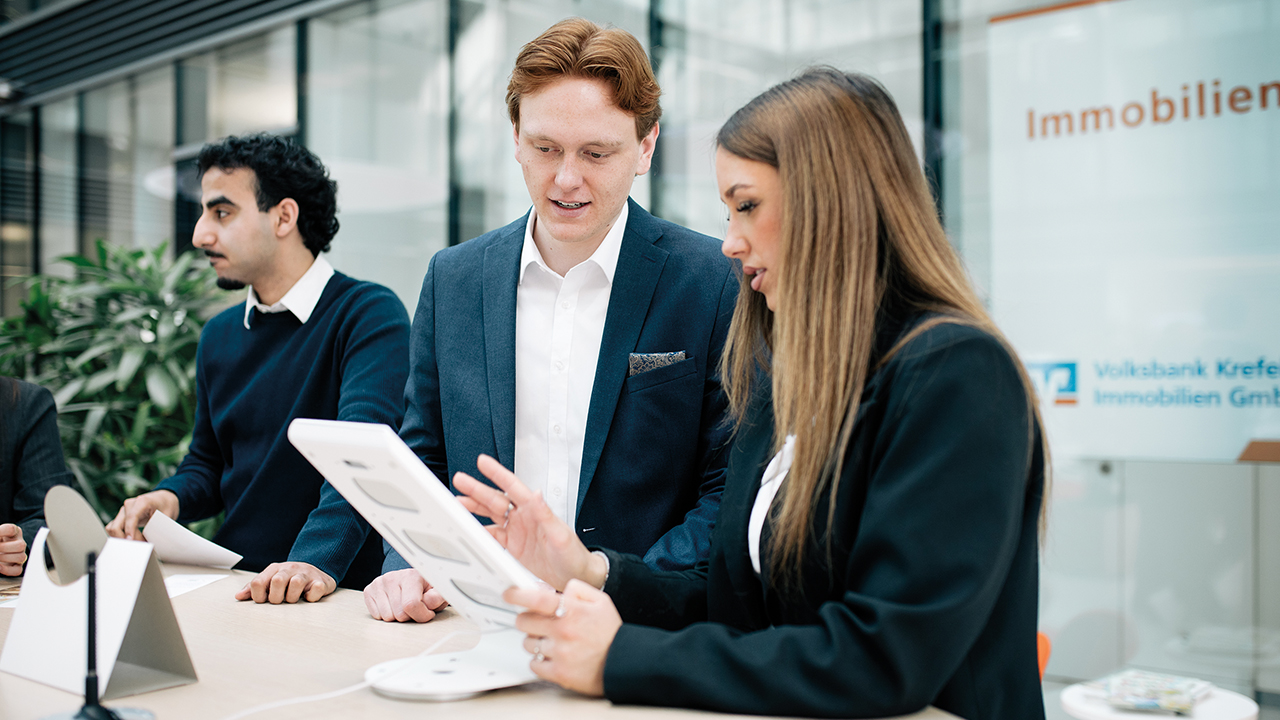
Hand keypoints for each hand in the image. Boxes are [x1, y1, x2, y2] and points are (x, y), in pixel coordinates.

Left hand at [0, 524, 25, 575]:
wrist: (0, 547)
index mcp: (13, 532)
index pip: (10, 529)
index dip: (1, 533)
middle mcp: (19, 542)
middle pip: (21, 545)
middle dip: (3, 548)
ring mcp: (20, 554)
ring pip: (21, 557)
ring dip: (5, 558)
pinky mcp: (17, 566)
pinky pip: (18, 570)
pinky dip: (7, 570)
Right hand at [105, 490, 179, 539]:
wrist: (163, 499)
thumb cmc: (165, 506)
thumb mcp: (167, 516)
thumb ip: (160, 527)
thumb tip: (153, 543)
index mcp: (142, 501)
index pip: (131, 517)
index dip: (129, 530)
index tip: (130, 541)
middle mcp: (129, 505)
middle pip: (117, 525)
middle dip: (126, 539)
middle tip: (140, 546)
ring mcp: (123, 510)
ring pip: (113, 529)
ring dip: (123, 539)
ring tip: (139, 543)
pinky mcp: (121, 516)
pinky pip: (114, 529)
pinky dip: (121, 537)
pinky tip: (133, 540)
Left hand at [235, 562, 335, 603]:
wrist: (316, 572)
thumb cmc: (289, 580)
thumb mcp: (270, 581)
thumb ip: (254, 588)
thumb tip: (238, 596)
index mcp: (274, 569)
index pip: (258, 582)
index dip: (258, 596)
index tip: (264, 601)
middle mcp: (290, 568)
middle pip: (277, 581)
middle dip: (276, 598)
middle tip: (280, 601)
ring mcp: (306, 574)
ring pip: (296, 583)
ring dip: (293, 597)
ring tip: (294, 600)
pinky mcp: (321, 581)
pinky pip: (316, 588)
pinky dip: (312, 597)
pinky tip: (308, 597)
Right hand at [363, 568, 447, 621]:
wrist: (411, 580)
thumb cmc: (425, 588)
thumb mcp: (437, 591)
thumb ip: (438, 597)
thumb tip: (430, 602)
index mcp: (410, 576)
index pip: (411, 605)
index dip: (422, 615)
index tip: (428, 613)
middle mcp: (392, 577)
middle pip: (399, 614)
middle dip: (410, 617)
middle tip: (415, 608)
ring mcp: (379, 584)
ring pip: (387, 617)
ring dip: (397, 617)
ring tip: (404, 606)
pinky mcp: (369, 590)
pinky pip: (376, 616)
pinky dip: (386, 615)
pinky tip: (393, 606)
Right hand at [455, 454, 606, 590]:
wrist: (575, 577)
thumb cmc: (573, 555)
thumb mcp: (561, 535)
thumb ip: (546, 515)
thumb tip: (537, 494)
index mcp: (535, 509)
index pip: (512, 487)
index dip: (497, 473)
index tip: (483, 462)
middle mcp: (524, 517)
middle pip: (496, 499)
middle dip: (477, 489)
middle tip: (460, 480)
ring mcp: (516, 531)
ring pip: (490, 515)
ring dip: (474, 508)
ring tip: (458, 502)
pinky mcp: (512, 546)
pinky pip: (491, 536)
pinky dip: (478, 532)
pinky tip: (468, 528)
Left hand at [506, 579, 620, 696]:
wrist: (623, 662)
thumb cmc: (611, 633)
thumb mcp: (601, 602)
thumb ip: (579, 589)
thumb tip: (561, 589)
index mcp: (573, 611)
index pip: (537, 599)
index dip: (518, 594)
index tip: (510, 594)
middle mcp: (564, 631)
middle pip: (525, 621)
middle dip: (526, 619)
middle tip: (534, 620)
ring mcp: (560, 653)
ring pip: (528, 643)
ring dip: (534, 640)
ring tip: (549, 640)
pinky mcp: (559, 673)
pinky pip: (534, 664)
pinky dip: (539, 660)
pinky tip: (551, 656)